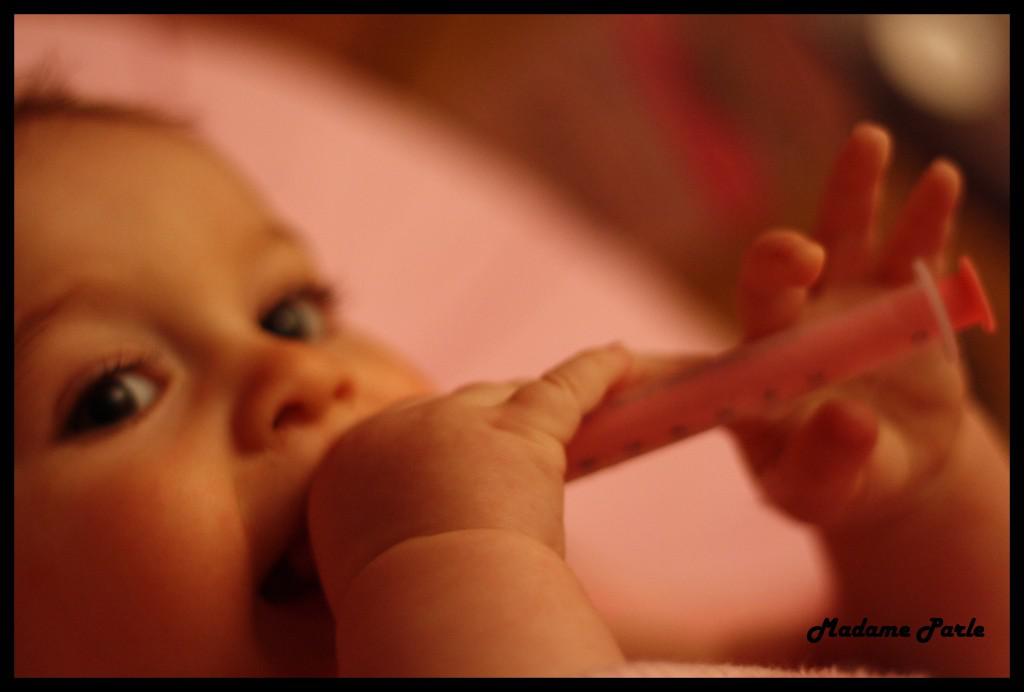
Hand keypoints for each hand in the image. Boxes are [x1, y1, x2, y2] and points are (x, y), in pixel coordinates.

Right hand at [307, 343, 631, 611]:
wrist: (428, 604)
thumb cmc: (397, 610)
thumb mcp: (359, 570)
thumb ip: (373, 543)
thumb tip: (391, 558)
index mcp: (351, 463)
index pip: (402, 438)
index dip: (436, 454)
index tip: (452, 472)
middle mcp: (400, 428)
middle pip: (454, 409)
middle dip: (484, 424)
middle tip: (513, 451)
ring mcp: (462, 421)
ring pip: (505, 395)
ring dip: (533, 402)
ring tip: (567, 403)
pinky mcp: (523, 430)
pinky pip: (568, 386)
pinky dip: (599, 372)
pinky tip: (621, 358)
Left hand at [729, 122, 967, 531]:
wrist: (885, 464)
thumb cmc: (832, 478)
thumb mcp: (819, 492)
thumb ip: (825, 464)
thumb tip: (851, 419)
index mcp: (755, 366)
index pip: (718, 344)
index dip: (688, 342)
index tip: (681, 331)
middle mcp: (794, 320)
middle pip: (775, 276)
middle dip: (782, 259)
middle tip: (801, 257)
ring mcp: (847, 299)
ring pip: (844, 235)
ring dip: (853, 189)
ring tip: (867, 140)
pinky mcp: (901, 296)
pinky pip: (912, 251)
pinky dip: (926, 219)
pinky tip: (939, 180)